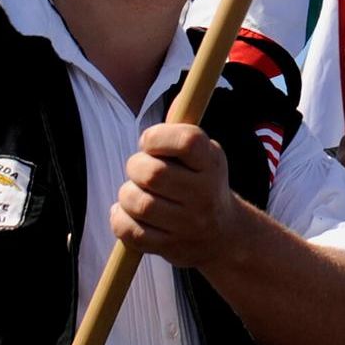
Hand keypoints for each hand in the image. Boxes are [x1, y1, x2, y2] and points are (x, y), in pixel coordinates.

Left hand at [111, 123, 240, 268]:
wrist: (224, 236)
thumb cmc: (202, 183)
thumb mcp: (205, 155)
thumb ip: (183, 132)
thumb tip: (180, 97)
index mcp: (212, 163)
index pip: (187, 141)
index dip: (158, 137)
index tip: (149, 142)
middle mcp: (205, 194)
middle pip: (153, 174)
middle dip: (135, 166)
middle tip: (139, 169)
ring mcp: (188, 224)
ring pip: (139, 204)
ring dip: (126, 195)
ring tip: (134, 193)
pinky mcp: (171, 248)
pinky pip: (131, 232)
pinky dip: (120, 219)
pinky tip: (126, 213)